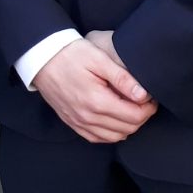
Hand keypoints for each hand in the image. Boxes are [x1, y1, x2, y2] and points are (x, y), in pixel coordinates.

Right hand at [32, 38, 157, 143]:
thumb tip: (143, 94)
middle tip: (145, 101)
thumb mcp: (98, 58)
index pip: (134, 116)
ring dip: (128, 126)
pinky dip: (111, 133)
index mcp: (97, 101)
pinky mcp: (72, 122)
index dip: (148, 108)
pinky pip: (97, 138)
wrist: (41, 58)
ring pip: (114, 137)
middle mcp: (87, 117)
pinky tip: (114, 119)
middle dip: (141, 116)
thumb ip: (122, 78)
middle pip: (127, 128)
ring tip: (131, 108)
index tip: (151, 96)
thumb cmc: (70, 54)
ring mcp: (78, 122)